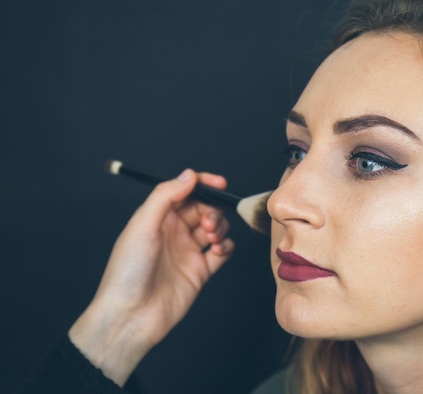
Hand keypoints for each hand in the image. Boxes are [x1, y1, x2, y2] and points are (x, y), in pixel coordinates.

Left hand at [69, 169, 233, 385]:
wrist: (130, 317)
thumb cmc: (127, 272)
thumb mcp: (142, 225)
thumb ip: (166, 195)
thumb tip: (189, 175)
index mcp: (157, 218)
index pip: (184, 191)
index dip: (203, 184)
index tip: (219, 184)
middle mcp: (173, 232)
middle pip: (203, 208)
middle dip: (212, 209)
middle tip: (208, 222)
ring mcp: (187, 251)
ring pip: (215, 227)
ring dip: (220, 226)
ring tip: (211, 238)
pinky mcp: (200, 271)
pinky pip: (222, 252)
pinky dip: (226, 246)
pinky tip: (218, 250)